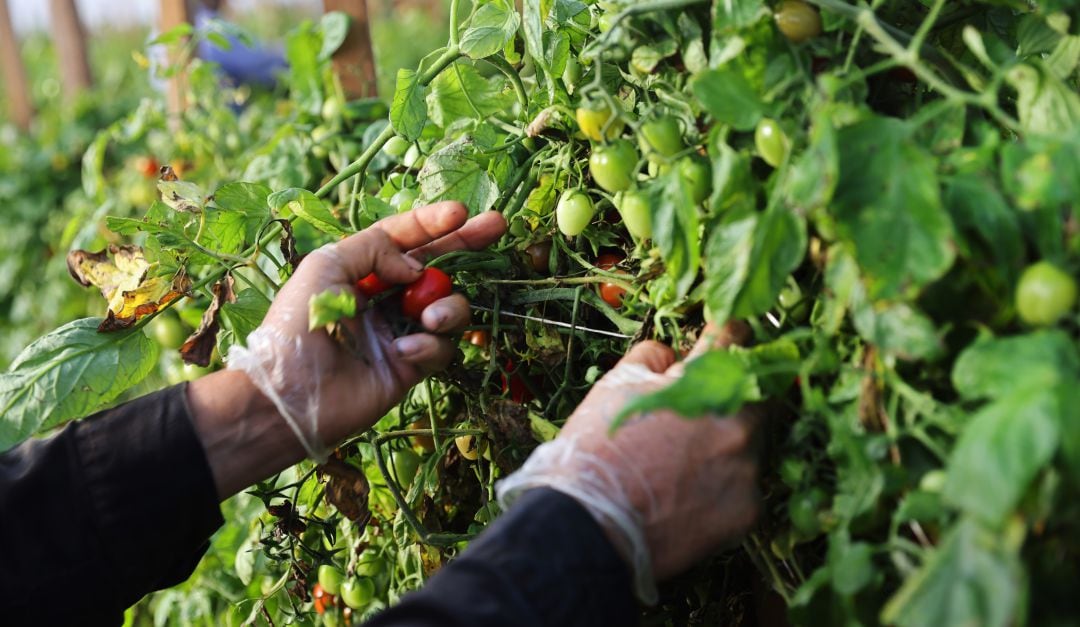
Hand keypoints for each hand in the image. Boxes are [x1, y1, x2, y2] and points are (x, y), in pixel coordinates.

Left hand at [189, 202, 505, 497]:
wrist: (290, 395)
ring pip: (449, 307)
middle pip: (436, 265)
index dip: (432, 223)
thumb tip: (417, 267)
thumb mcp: (326, 266)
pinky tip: (406, 350)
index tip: (462, 212)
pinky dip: (429, 345)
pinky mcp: (410, 366)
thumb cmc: (297, 325)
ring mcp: (400, 331)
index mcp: (360, 270)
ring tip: (430, 318)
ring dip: (449, 306)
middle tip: (497, 224)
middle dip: (466, 244)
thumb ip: (375, 249)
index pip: (403, 239)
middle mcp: (384, 297)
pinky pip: (440, 347)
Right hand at [496, 323, 759, 602]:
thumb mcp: (615, 385)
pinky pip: (745, 486)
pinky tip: (689, 494)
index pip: (735, 338)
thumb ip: (652, 358)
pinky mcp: (748, 510)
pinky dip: (723, 485)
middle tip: (703, 406)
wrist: (589, 525)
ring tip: (685, 460)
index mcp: (705, 381)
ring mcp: (747, 467)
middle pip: (756, 392)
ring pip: (753, 442)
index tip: (729, 334)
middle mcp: (737, 420)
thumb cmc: (597, 451)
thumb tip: (674, 357)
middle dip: (734, 393)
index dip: (731, 333)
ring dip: (728, 441)